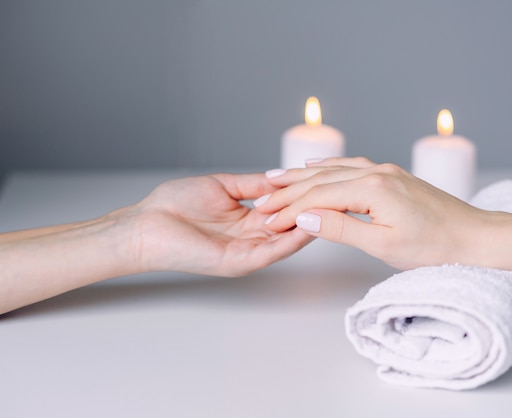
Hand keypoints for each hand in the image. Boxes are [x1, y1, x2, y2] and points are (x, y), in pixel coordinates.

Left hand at [128, 173, 313, 275]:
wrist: (146, 225)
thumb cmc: (175, 205)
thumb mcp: (224, 186)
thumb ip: (254, 185)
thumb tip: (282, 177)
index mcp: (247, 220)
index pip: (284, 210)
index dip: (303, 197)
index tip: (324, 184)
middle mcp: (251, 237)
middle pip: (290, 226)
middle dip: (312, 211)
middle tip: (338, 197)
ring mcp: (246, 251)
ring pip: (286, 241)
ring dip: (307, 227)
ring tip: (330, 211)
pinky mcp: (238, 262)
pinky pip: (271, 252)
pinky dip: (290, 241)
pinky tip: (307, 227)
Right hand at [255, 158, 485, 269]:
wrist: (476, 238)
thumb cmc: (435, 247)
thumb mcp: (384, 245)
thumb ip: (342, 228)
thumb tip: (304, 216)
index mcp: (373, 188)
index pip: (319, 197)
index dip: (289, 209)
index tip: (267, 220)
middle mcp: (377, 172)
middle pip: (322, 179)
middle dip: (289, 190)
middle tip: (262, 198)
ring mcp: (386, 170)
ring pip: (335, 169)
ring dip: (305, 175)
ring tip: (277, 177)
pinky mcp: (393, 176)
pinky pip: (353, 166)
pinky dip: (330, 167)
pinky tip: (319, 166)